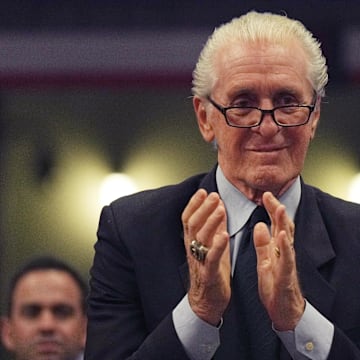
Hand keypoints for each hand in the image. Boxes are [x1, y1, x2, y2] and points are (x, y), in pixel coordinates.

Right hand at [181, 189, 230, 325]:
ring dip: (210, 221)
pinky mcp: (210, 273)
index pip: (188, 218)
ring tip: (219, 208)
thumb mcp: (212, 245)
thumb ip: (215, 227)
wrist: (207, 301)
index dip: (194, 204)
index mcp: (192, 241)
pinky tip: (224, 234)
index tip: (203, 191)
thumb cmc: (211, 270)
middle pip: (193, 224)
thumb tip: (219, 206)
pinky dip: (217, 245)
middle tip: (213, 195)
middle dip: (203, 208)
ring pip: (201, 237)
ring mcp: (200, 261)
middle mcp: (193, 248)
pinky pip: (211, 257)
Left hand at [254, 191, 304, 330]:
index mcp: (277, 248)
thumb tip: (260, 223)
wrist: (283, 310)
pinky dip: (284, 246)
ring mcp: (286, 263)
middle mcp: (283, 252)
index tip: (265, 194)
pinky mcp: (286, 275)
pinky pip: (286, 259)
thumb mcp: (264, 261)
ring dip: (283, 223)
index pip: (275, 224)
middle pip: (282, 227)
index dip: (271, 209)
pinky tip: (280, 235)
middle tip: (269, 195)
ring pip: (287, 240)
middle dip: (276, 210)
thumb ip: (262, 244)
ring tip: (279, 208)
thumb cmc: (274, 285)